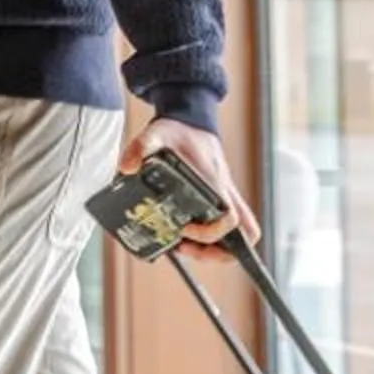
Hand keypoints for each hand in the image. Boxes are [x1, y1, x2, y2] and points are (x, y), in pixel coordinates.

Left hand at [120, 114, 259, 259]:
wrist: (190, 121)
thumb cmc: (177, 131)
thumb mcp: (154, 134)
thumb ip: (139, 148)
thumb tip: (126, 167)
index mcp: (216, 184)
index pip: (231, 219)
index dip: (211, 234)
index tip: (185, 229)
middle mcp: (226, 194)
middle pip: (246, 234)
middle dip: (220, 252)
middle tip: (189, 249)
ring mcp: (225, 198)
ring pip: (240, 234)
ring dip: (217, 249)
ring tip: (185, 246)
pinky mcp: (218, 199)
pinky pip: (226, 226)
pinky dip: (212, 239)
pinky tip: (184, 236)